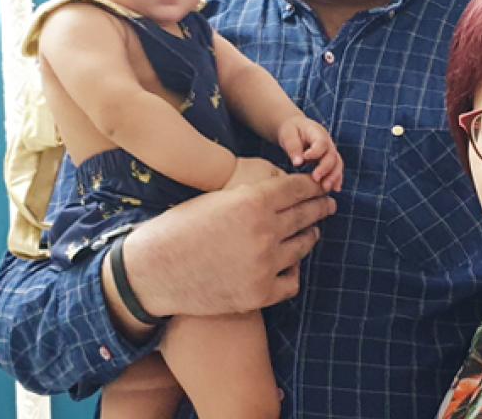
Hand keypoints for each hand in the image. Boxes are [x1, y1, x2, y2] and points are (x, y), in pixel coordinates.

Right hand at [118, 160, 335, 316]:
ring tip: (311, 232)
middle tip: (328, 205)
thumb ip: (251, 196)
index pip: (298, 189)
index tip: (319, 186)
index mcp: (252, 202)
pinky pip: (292, 281)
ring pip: (303, 247)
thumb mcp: (216, 199)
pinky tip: (290, 265)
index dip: (312, 186)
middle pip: (306, 215)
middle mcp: (264, 232)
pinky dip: (292, 272)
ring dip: (309, 237)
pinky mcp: (259, 294)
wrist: (153, 271)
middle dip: (319, 207)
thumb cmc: (178, 229)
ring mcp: (264, 266)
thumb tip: (282, 193)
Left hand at [276, 115, 343, 191]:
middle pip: (332, 155)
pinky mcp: (329, 159)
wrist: (296, 127)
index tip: (305, 158)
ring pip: (337, 163)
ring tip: (326, 188)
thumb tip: (298, 163)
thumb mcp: (288, 135)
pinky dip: (336, 179)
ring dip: (333, 176)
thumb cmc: (291, 131)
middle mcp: (328, 141)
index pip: (321, 143)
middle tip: (316, 179)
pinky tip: (335, 189)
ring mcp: (330, 151)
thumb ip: (293, 148)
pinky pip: (336, 168)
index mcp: (317, 132)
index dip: (315, 152)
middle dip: (325, 168)